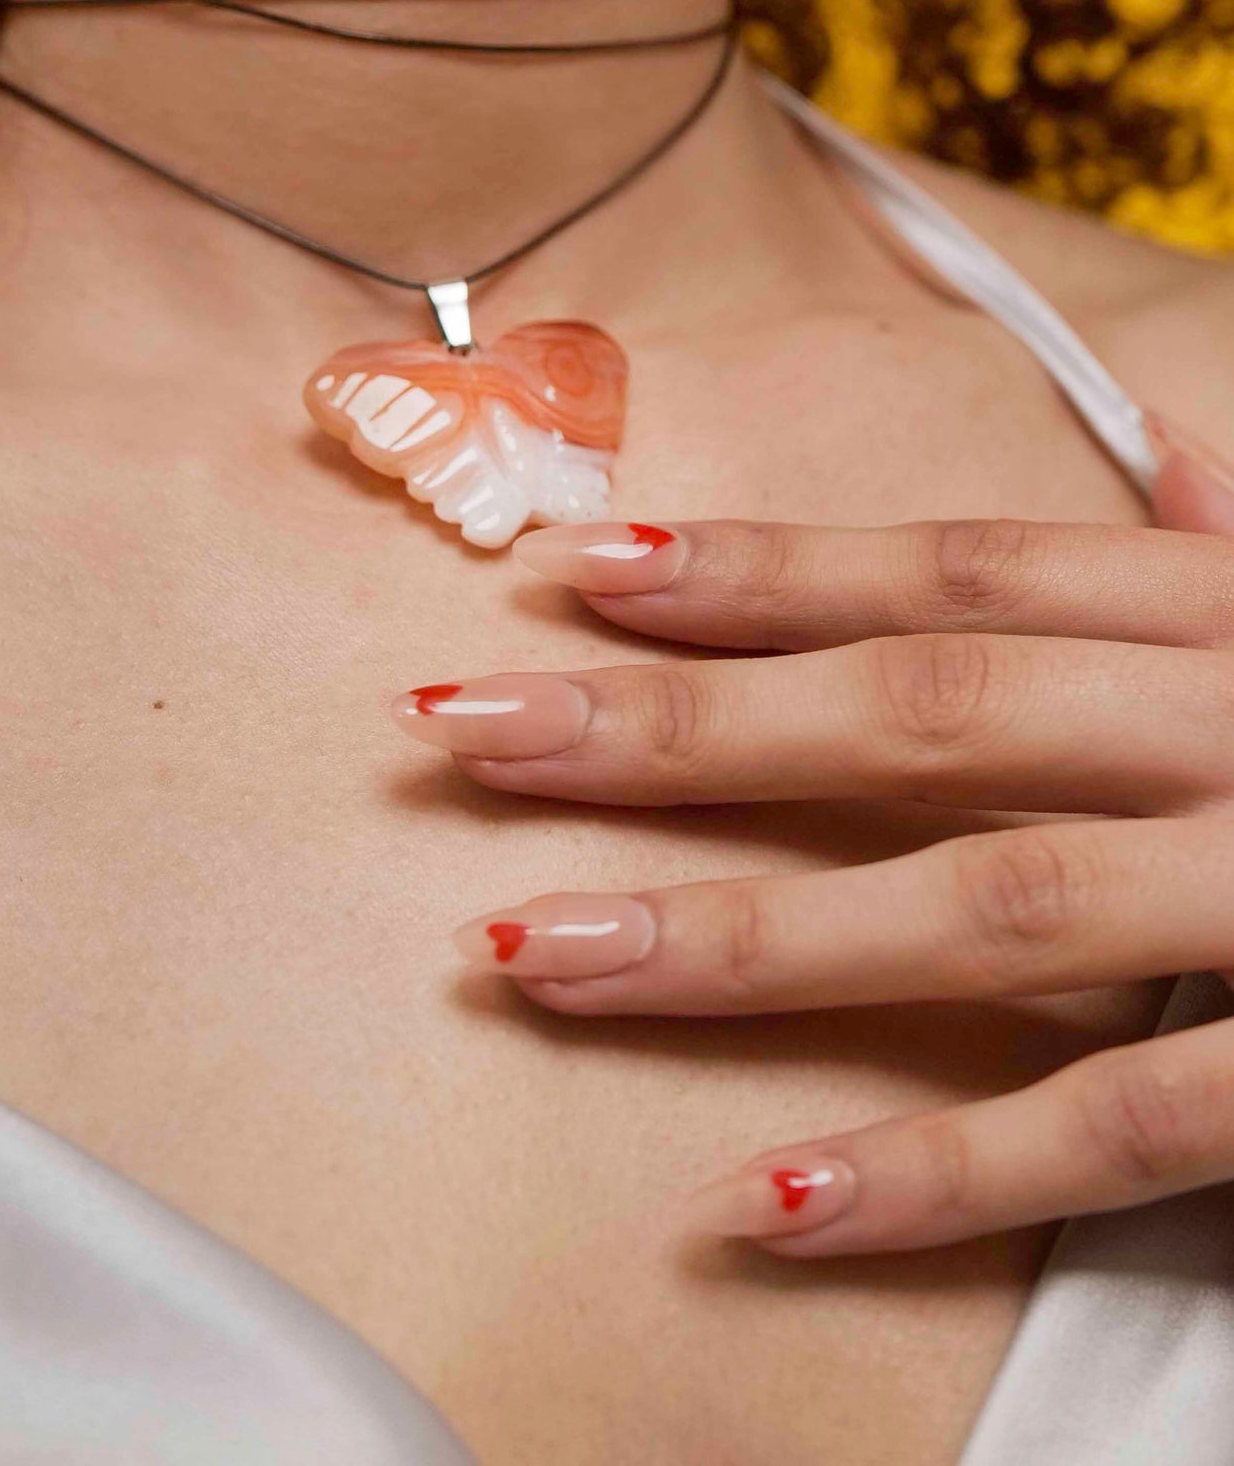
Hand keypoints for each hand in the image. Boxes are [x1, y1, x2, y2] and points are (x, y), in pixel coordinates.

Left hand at [389, 430, 1233, 1256]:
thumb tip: (1154, 436)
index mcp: (1224, 621)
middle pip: (921, 711)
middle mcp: (1230, 732)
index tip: (578, 569)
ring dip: (747, 936)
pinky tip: (765, 1192)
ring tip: (541, 952)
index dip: (764, 571)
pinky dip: (942, 1166)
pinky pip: (1116, 1126)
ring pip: (982, 906)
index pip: (961, 575)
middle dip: (682, 723)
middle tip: (471, 726)